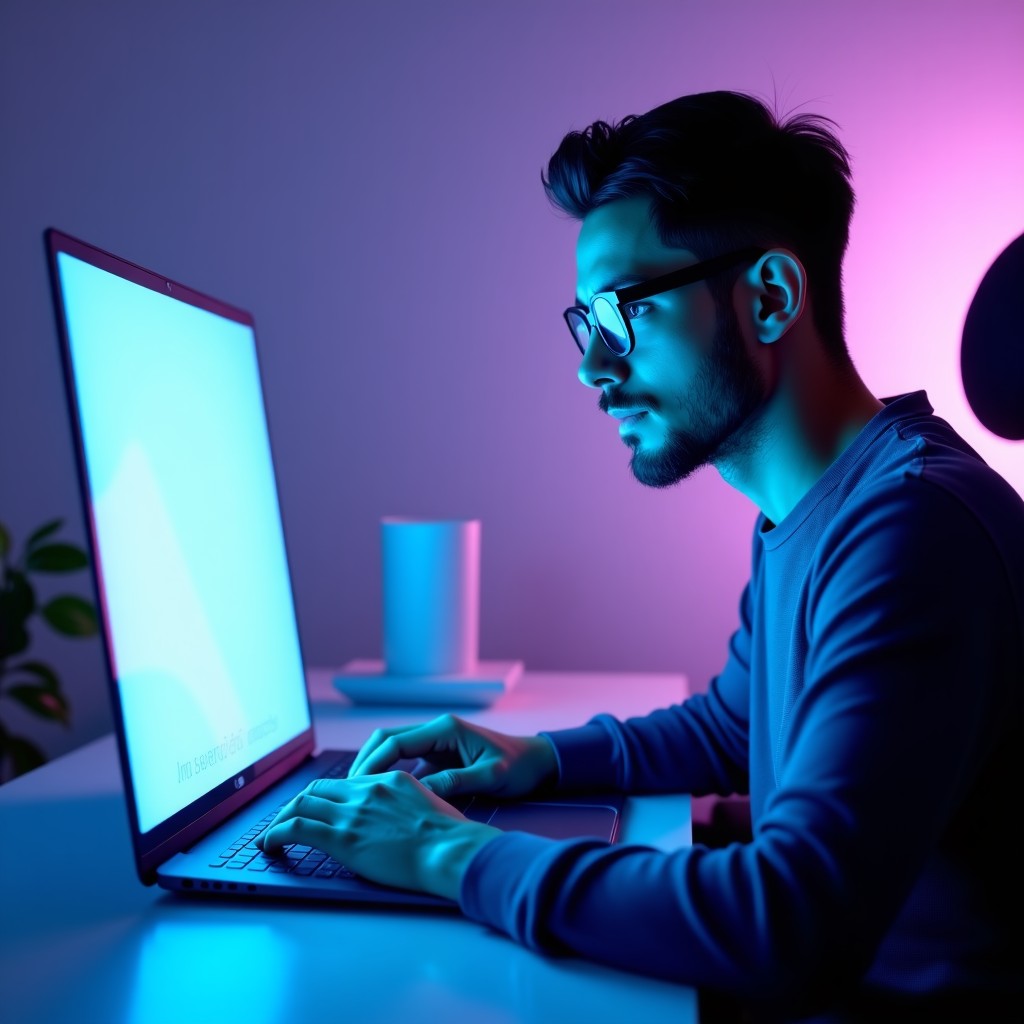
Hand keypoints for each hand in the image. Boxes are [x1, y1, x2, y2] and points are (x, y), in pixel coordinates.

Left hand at [256, 771, 500, 898]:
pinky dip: (276, 833)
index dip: (325, 796)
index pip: (345, 782)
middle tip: (287, 820)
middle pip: (318, 789)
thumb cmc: (450, 837)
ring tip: (271, 835)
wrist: (450, 849)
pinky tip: (269, 844)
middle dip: (297, 804)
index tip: (318, 808)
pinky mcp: (343, 837)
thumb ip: (408, 804)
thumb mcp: (430, 805)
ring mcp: (353, 812)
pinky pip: (298, 828)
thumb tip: (402, 818)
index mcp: (389, 780)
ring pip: (302, 804)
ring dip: (281, 819)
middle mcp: (367, 790)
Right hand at [347, 713, 558, 799]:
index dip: (372, 763)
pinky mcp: (439, 755)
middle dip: (365, 763)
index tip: (357, 787)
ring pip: (393, 750)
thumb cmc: (519, 767)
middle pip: (387, 741)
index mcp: (446, 729)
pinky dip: (390, 776)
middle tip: (349, 792)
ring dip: (375, 769)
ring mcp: (436, 742)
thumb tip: (420, 793)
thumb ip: (456, 782)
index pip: (395, 741)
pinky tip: (382, 798)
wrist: (539, 762)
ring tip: (359, 796)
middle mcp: (437, 730)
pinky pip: (406, 762)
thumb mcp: (490, 777)